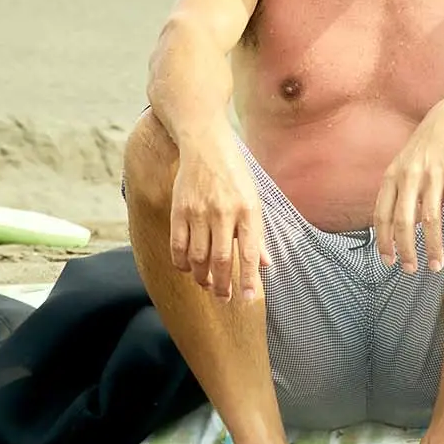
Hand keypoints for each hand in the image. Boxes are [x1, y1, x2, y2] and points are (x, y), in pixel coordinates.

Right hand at [166, 144, 265, 301]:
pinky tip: (188, 269)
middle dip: (222, 286)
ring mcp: (199, 211)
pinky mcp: (179, 209)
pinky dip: (182, 263)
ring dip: (202, 277)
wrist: (205, 144)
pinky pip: (178, 245)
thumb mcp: (254, 199)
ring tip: (207, 285)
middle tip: (224, 298)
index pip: (248, 254)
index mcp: (248, 210)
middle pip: (221, 260)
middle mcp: (224, 212)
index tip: (247, 299)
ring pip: (198, 257)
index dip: (247, 280)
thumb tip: (265, 264)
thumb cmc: (234, 174)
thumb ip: (257, 234)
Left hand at [377, 102, 443, 273]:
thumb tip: (401, 229)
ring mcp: (432, 175)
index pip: (382, 216)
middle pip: (403, 222)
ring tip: (437, 264)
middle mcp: (409, 177)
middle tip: (411, 269)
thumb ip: (399, 195)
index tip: (388, 261)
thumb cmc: (427, 147)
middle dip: (407, 250)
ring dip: (433, 246)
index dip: (384, 241)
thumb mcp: (404, 166)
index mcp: (392, 176)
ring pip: (429, 219)